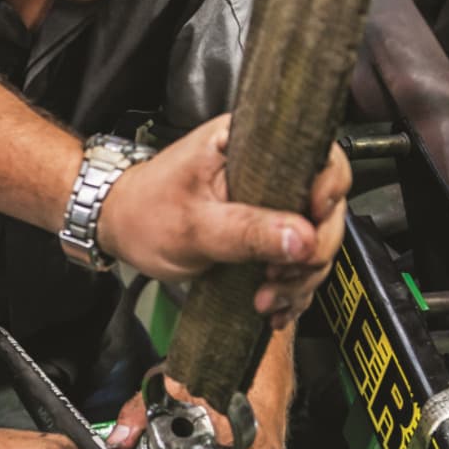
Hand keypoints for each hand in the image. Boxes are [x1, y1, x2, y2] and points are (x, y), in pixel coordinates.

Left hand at [100, 117, 349, 323]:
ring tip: (267, 297)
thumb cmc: (144, 212)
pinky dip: (291, 286)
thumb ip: (247, 231)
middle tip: (280, 276)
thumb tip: (303, 238)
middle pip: (325, 205)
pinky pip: (296, 258)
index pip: (318, 155)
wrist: (120, 229)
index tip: (313, 224)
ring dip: (300, 276)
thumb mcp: (194, 226)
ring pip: (314, 238)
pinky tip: (275, 305)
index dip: (328, 190)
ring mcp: (270, 201)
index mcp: (249, 143)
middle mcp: (268, 167)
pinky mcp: (266, 230)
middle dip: (312, 250)